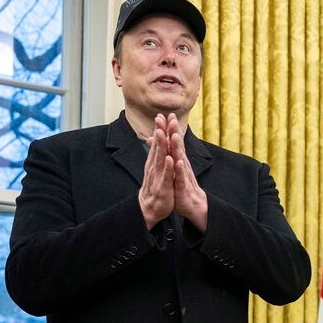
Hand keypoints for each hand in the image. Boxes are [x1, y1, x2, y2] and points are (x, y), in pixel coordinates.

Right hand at [138, 114, 174, 229]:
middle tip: (161, 118)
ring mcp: (158, 176)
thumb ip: (155, 153)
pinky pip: (167, 176)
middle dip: (160, 132)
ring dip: (162, 146)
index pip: (158, 143)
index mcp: (155, 162)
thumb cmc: (156, 186)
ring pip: (161, 159)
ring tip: (163, 133)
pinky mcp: (164, 187)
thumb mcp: (156, 168)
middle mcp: (155, 167)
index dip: (160, 129)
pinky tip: (172, 159)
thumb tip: (153, 138)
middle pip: (158, 147)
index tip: (162, 115)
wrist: (150, 208)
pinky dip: (169, 168)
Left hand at [165, 113, 207, 232]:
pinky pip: (180, 176)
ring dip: (177, 147)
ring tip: (174, 135)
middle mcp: (182, 164)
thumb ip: (165, 152)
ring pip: (180, 158)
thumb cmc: (181, 184)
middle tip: (172, 118)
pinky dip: (178, 169)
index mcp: (178, 159)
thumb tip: (154, 138)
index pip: (174, 142)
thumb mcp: (171, 167)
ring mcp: (183, 174)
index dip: (170, 128)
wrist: (192, 204)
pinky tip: (177, 162)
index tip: (167, 114)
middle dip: (174, 132)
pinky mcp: (183, 186)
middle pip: (178, 146)